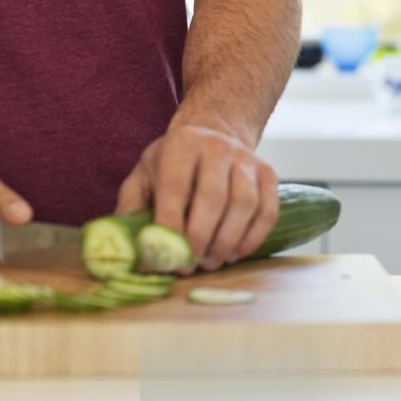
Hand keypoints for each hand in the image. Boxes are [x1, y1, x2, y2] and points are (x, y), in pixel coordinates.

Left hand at [116, 122, 277, 271]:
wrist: (212, 135)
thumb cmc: (171, 164)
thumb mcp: (143, 176)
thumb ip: (132, 209)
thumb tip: (134, 252)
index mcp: (181, 145)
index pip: (176, 188)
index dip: (171, 226)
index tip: (165, 257)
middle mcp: (217, 147)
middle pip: (213, 198)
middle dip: (200, 239)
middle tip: (189, 265)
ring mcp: (247, 160)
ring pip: (244, 205)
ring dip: (227, 241)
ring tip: (211, 262)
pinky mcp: (268, 174)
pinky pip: (268, 210)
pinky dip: (253, 237)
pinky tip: (235, 253)